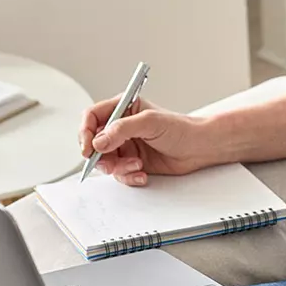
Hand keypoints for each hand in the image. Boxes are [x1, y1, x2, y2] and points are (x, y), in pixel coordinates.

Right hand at [78, 97, 215, 185]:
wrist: (199, 148)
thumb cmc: (181, 128)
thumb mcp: (150, 122)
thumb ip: (122, 129)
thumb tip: (98, 141)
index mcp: (123, 108)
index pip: (92, 117)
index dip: (85, 132)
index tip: (88, 148)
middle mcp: (121, 127)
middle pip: (94, 143)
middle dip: (101, 156)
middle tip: (111, 163)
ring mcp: (126, 146)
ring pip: (105, 161)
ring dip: (118, 168)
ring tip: (136, 166)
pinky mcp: (132, 162)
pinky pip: (119, 173)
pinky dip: (128, 176)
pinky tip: (142, 174)